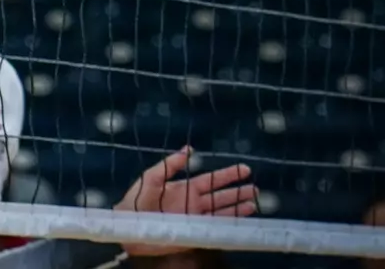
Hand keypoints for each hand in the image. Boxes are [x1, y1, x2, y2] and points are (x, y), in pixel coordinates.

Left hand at [114, 146, 259, 256]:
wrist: (129, 227)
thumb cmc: (136, 201)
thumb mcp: (151, 178)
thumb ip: (169, 165)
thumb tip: (188, 149)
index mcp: (185, 188)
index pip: (212, 180)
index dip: (228, 175)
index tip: (244, 169)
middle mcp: (194, 203)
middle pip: (221, 196)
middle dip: (238, 191)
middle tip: (255, 187)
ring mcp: (195, 219)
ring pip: (222, 212)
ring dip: (237, 207)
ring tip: (253, 202)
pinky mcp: (193, 234)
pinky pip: (215, 229)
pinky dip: (229, 224)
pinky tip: (242, 220)